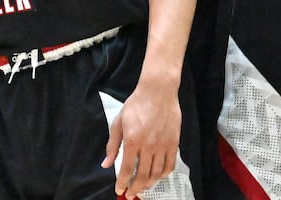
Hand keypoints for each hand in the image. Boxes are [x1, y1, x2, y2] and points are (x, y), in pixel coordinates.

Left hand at [103, 75, 180, 197]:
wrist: (158, 91)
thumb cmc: (136, 104)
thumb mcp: (118, 122)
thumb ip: (112, 145)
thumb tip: (106, 164)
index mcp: (132, 141)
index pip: (126, 169)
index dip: (122, 183)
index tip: (119, 189)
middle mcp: (148, 146)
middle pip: (142, 175)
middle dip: (135, 188)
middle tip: (130, 193)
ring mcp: (162, 145)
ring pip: (156, 173)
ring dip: (148, 184)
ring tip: (142, 187)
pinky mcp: (174, 143)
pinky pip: (169, 165)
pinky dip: (163, 174)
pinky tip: (157, 176)